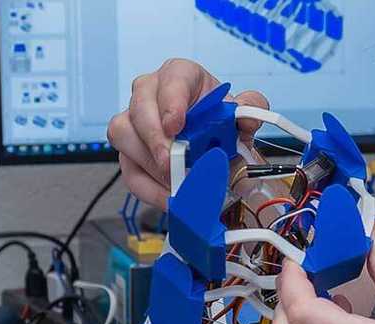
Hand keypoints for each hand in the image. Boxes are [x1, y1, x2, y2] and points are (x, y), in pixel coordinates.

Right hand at [107, 58, 268, 207]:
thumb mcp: (240, 113)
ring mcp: (133, 120)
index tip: (175, 125)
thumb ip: (252, 109)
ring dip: (149, 163)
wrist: (214, 142)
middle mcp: (150, 92)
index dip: (170, 102)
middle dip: (154, 139)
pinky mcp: (129, 149)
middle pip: (139, 108)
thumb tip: (248, 119)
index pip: (170, 80)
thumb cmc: (219, 120)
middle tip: (170, 162)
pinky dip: (149, 188)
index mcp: (180, 75)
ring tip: (175, 183)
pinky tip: (169, 197)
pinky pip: (128, 168)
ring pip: (123, 135)